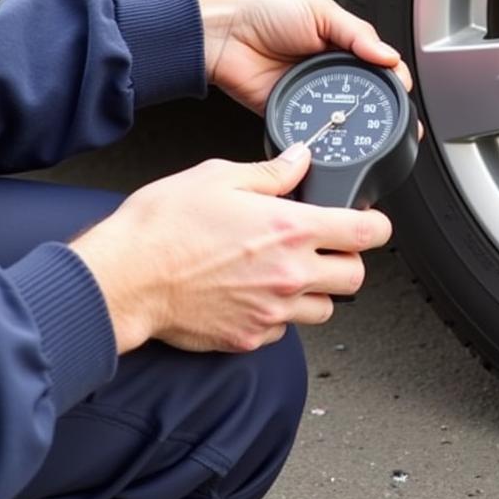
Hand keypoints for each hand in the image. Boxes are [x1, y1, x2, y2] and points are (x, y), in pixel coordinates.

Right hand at [69, 144, 391, 353]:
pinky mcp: (248, 338)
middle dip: (347, 260)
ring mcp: (270, 311)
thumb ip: (272, 172)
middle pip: (355, 277)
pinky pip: (284, 330)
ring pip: (325, 309)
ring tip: (287, 270)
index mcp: (290, 228)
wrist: (122, 278)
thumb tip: (300, 160)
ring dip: (316, 290)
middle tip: (325, 246)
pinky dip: (280, 314)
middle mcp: (288, 274)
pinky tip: (256, 292)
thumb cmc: (163, 226)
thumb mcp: (219, 176)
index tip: (370, 221)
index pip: (365, 233)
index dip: (376, 225)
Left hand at [196, 0, 412, 115]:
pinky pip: (312, 127)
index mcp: (340, 43)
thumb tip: (388, 55)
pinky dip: (325, 131)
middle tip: (394, 116)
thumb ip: (356, 33)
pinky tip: (336, 130)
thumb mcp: (319, 10)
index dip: (392, 76)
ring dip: (355, 121)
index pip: (377, 64)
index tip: (401, 86)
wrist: (223, 34)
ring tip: (371, 127)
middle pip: (364, 93)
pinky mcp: (291, 113)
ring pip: (342, 114)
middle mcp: (328, 70)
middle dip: (381, 106)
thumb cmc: (264, 11)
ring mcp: (310, 93)